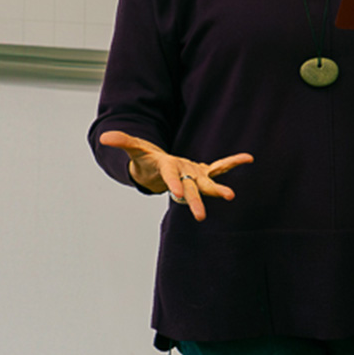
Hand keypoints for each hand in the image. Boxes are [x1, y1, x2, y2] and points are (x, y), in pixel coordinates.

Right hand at [96, 131, 253, 221]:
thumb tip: (104, 137)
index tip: (178, 194)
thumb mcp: (135, 149)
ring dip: (219, 190)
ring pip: (207, 184)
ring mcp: (194, 175)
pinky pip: (220, 166)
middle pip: (190, 190)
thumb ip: (123, 142)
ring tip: (231, 196)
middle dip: (195, 202)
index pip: (170, 179)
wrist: (157, 171)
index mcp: (167, 171)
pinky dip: (233, 163)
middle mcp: (182, 177)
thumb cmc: (146, 160)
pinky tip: (248, 158)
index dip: (173, 185)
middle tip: (201, 217)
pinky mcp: (203, 171)